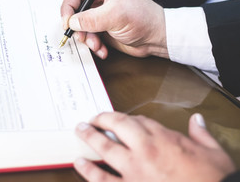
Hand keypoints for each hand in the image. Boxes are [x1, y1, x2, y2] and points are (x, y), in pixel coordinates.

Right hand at [61, 0, 167, 58]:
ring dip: (87, 38)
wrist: (156, 38)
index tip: (67, 22)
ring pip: (81, 25)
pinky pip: (89, 35)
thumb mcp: (115, 15)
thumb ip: (91, 18)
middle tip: (81, 36)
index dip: (69, 7)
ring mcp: (101, 12)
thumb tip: (72, 21)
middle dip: (78, 26)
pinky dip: (93, 44)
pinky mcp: (102, 26)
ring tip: (96, 44)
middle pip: (77, 10)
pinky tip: (102, 49)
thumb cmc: (144, 19)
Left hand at [74, 112, 235, 181]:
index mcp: (163, 139)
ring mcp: (134, 170)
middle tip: (92, 118)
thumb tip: (196, 120)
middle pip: (117, 126)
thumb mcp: (213, 152)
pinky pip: (103, 179)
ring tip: (80, 130)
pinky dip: (89, 171)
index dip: (127, 118)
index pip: (139, 120)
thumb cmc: (211, 178)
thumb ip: (200, 133)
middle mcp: (145, 151)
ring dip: (90, 137)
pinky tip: (79, 163)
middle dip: (102, 119)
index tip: (122, 120)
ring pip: (105, 148)